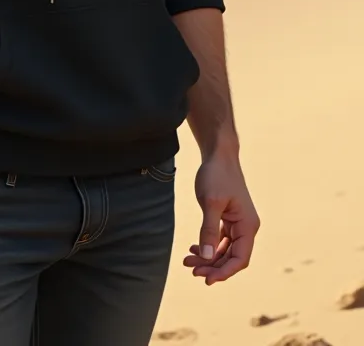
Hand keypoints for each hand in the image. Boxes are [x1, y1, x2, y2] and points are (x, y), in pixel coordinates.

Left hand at [183, 153, 259, 284]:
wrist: (218, 155)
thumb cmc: (216, 175)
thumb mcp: (210, 202)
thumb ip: (209, 230)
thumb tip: (205, 256)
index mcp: (248, 226)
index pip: (240, 259)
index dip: (224, 272)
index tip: (206, 279)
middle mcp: (246, 227)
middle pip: (232, 257)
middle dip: (212, 266)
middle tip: (190, 269)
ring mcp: (238, 223)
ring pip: (225, 250)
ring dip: (208, 258)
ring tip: (187, 261)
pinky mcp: (229, 219)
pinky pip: (221, 240)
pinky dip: (208, 246)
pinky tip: (193, 248)